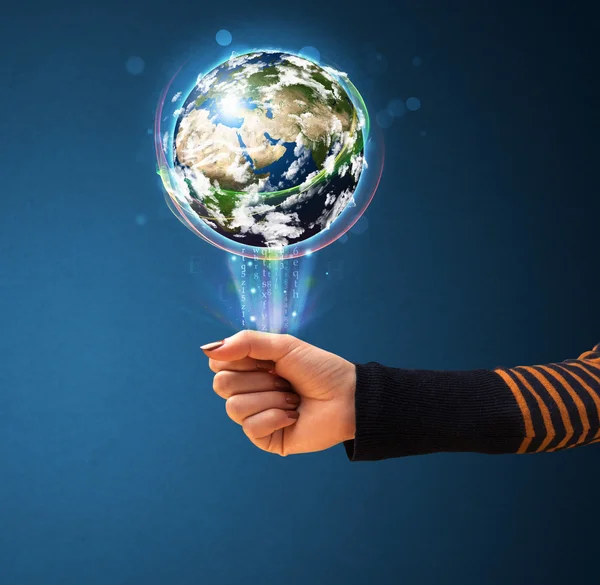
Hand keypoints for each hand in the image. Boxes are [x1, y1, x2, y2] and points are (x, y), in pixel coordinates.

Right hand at [202, 330, 355, 456]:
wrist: (347, 397)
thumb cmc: (318, 369)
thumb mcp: (283, 346)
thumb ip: (245, 343)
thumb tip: (207, 350)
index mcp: (251, 368)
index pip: (219, 364)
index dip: (239, 359)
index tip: (267, 359)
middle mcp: (249, 391)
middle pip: (222, 385)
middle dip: (258, 379)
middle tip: (283, 379)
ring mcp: (256, 416)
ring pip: (234, 407)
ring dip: (270, 398)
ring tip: (292, 398)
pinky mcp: (265, 438)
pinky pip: (251, 427)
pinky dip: (276, 416)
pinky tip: (294, 415)